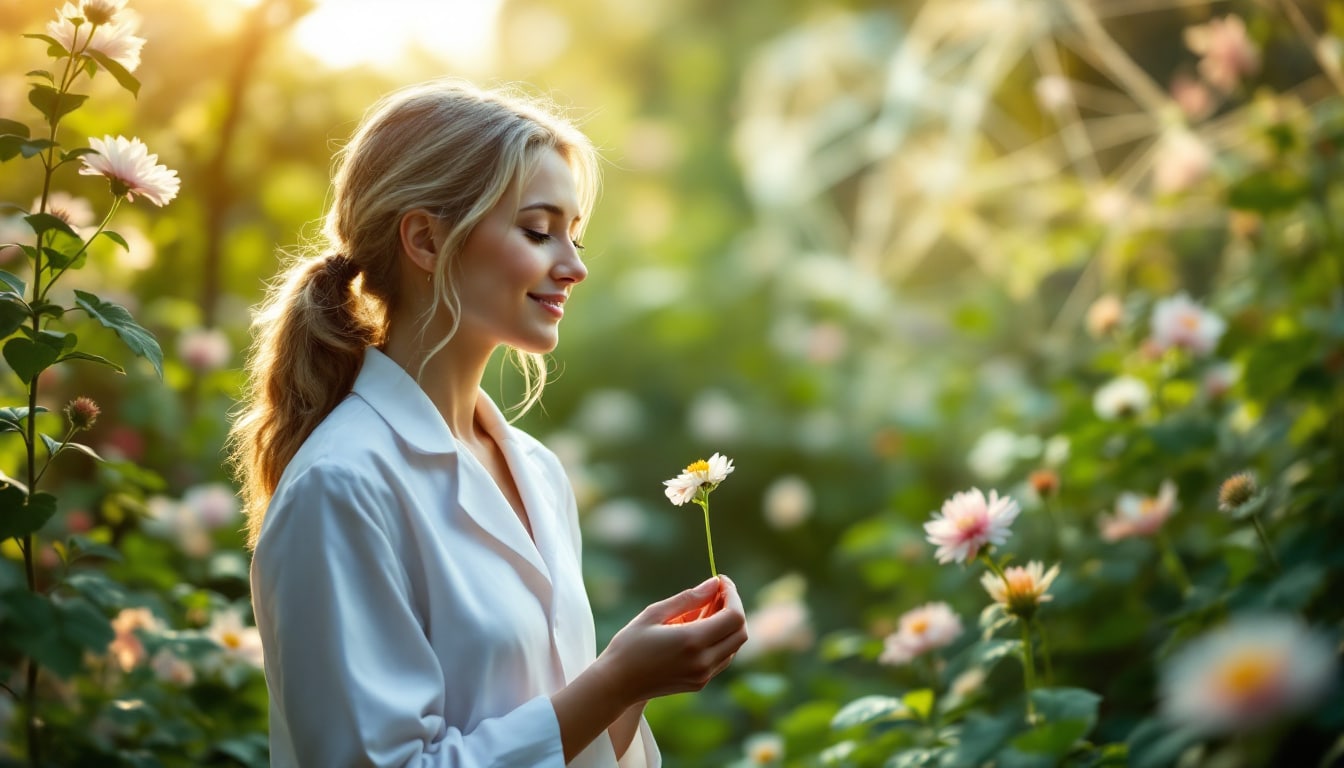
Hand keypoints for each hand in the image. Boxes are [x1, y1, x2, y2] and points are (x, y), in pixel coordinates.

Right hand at [593, 575, 747, 703]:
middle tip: (716, 593)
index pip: (734, 616)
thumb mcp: (655, 613)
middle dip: (734, 608)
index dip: (732, 595)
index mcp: (692, 641)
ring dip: (728, 625)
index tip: (721, 581)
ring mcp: (703, 676)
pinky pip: (722, 658)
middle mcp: (703, 662)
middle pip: (741, 632)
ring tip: (704, 609)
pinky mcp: (700, 683)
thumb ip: (689, 598)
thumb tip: (715, 583)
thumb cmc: (630, 644)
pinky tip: (700, 628)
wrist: (617, 684)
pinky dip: (720, 640)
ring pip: (734, 646)